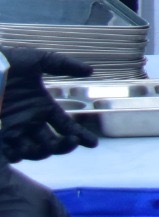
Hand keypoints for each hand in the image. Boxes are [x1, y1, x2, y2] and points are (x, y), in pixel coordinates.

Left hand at [1, 46, 98, 162]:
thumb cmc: (7, 63)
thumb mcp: (38, 60)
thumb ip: (63, 64)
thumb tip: (91, 70)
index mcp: (42, 108)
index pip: (65, 125)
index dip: (79, 134)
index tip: (92, 143)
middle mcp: (30, 122)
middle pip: (52, 143)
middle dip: (64, 146)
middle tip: (72, 141)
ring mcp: (13, 130)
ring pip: (34, 151)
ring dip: (43, 152)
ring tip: (48, 146)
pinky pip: (10, 153)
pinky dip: (17, 156)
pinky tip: (21, 151)